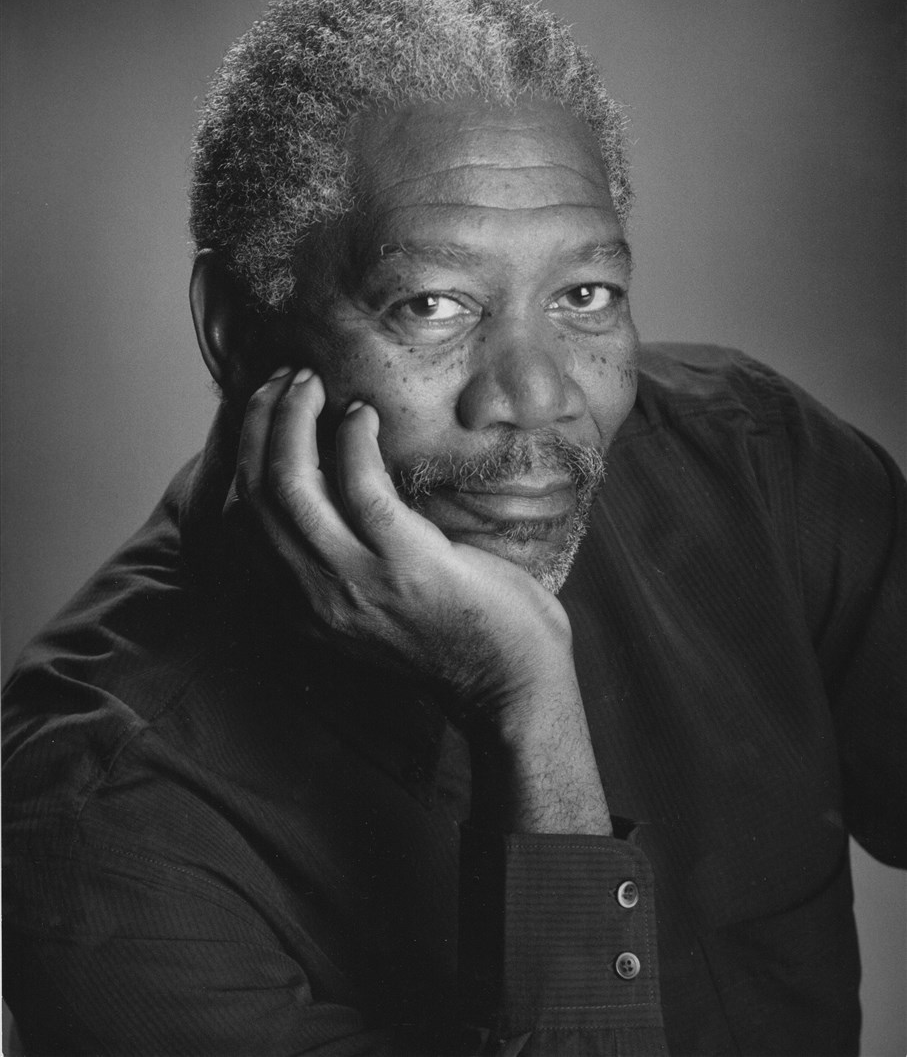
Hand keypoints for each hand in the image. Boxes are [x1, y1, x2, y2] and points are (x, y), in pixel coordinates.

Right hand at [227, 366, 571, 721]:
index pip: (240, 520)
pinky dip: (353, 438)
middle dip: (260, 423)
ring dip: (292, 419)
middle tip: (285, 381)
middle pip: (256, 493)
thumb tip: (325, 484)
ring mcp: (355, 582)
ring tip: (309, 383)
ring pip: (291, 484)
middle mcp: (312, 597)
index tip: (264, 412)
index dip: (241, 455)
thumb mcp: (367, 608)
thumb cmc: (451, 633)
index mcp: (298, 606)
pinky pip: (359, 484)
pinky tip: (363, 416)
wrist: (508, 684)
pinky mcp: (404, 563)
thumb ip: (334, 563)